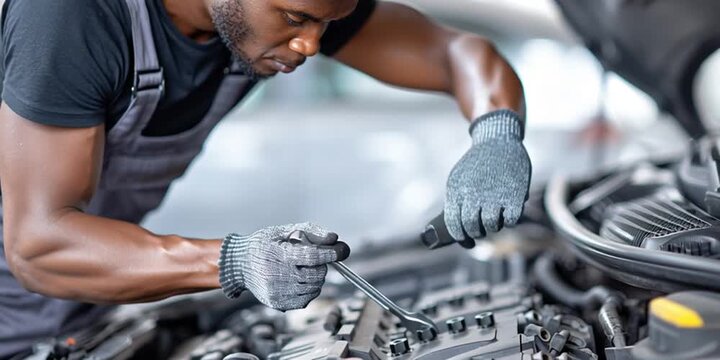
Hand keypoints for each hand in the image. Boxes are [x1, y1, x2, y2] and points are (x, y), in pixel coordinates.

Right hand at [218, 222, 349, 310]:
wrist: (239, 264)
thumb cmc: (264, 244)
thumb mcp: (285, 230)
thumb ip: (311, 232)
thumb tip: (334, 238)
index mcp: (279, 254)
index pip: (312, 255)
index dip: (331, 253)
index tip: (343, 250)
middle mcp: (277, 276)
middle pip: (316, 274)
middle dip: (322, 265)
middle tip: (312, 258)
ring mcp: (277, 292)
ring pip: (314, 288)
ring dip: (316, 278)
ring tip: (302, 268)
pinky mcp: (278, 304)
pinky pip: (306, 300)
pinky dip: (309, 290)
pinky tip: (298, 280)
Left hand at [444, 110, 530, 241]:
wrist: (497, 139)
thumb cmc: (477, 164)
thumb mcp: (458, 178)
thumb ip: (456, 201)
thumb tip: (457, 229)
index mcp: (456, 190)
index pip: (454, 224)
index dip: (461, 237)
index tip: (467, 242)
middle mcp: (473, 193)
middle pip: (472, 227)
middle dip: (477, 233)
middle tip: (481, 231)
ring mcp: (494, 194)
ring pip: (491, 226)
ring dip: (493, 227)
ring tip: (494, 220)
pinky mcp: (514, 194)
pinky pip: (510, 220)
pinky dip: (509, 221)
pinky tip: (508, 214)